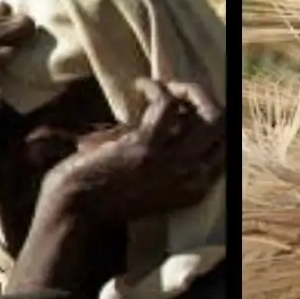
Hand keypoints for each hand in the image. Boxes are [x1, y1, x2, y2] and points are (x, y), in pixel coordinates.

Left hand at [37, 76, 225, 229]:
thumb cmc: (106, 197)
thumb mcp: (152, 184)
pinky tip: (140, 85)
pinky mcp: (147, 146)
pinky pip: (166, 103)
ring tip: (163, 86)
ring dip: (187, 89)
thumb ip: (167, 156)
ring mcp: (172, 162)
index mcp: (195, 189)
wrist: (75, 213)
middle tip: (181, 91)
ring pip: (207, 111)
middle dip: (205, 99)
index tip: (186, 107)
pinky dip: (156, 87)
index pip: (224, 144)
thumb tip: (174, 114)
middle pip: (222, 125)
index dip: (208, 118)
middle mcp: (192, 177)